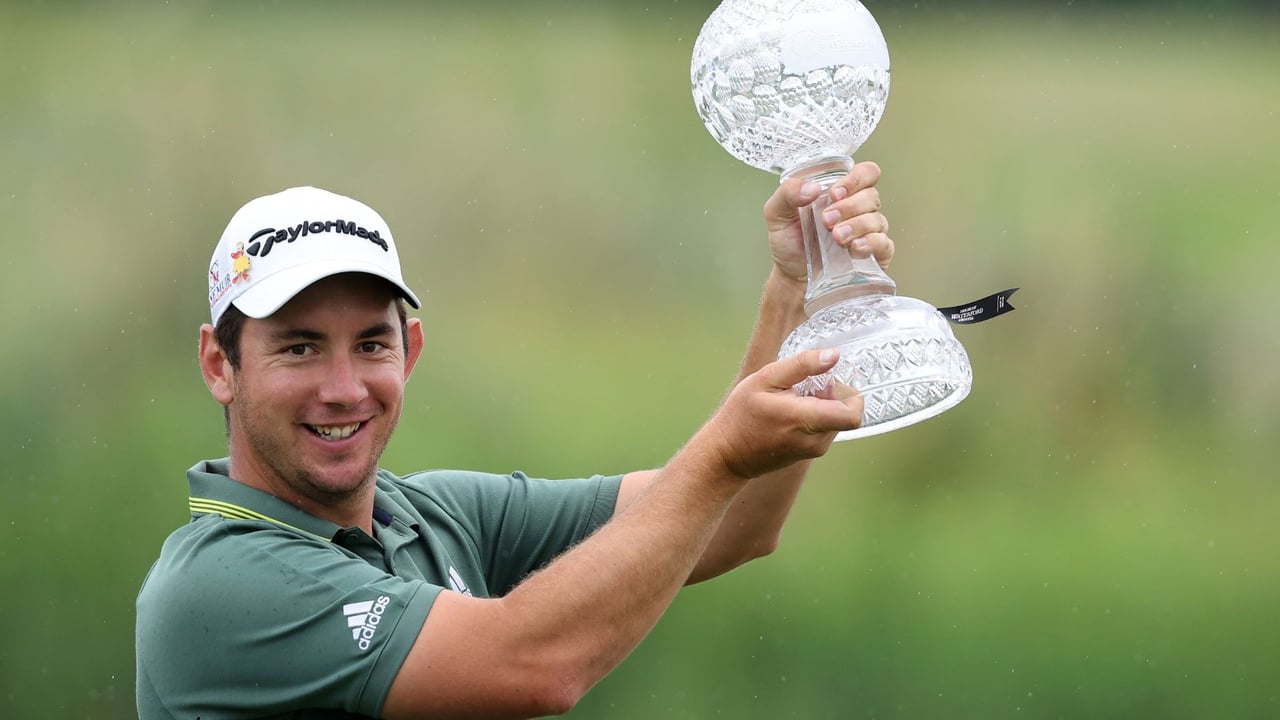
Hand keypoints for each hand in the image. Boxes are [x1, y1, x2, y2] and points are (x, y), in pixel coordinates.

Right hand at [702, 349, 861, 479]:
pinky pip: (826, 429)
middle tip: (809, 385)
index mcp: (805, 419)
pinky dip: (818, 417)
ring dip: (826, 406)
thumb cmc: (741, 414)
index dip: (852, 394)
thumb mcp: (765, 379)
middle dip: (836, 396)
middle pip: (847, 413)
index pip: (853, 414)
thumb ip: (802, 365)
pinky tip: (793, 411)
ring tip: (796, 399)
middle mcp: (815, 440)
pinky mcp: (810, 454)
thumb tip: (834, 356)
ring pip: (838, 421)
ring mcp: (814, 450)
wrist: (727, 454)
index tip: (833, 380)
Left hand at [763, 161, 894, 286]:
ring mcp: (869, 231)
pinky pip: (884, 243)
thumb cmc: (789, 242)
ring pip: (876, 219)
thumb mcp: (777, 214)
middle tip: (826, 220)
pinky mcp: (875, 254)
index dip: (855, 179)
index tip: (835, 194)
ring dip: (856, 225)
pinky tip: (854, 247)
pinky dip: (871, 243)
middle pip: (871, 196)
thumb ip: (787, 193)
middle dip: (848, 207)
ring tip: (836, 237)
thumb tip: (812, 187)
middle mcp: (859, 209)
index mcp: (841, 193)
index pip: (865, 173)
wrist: (792, 275)